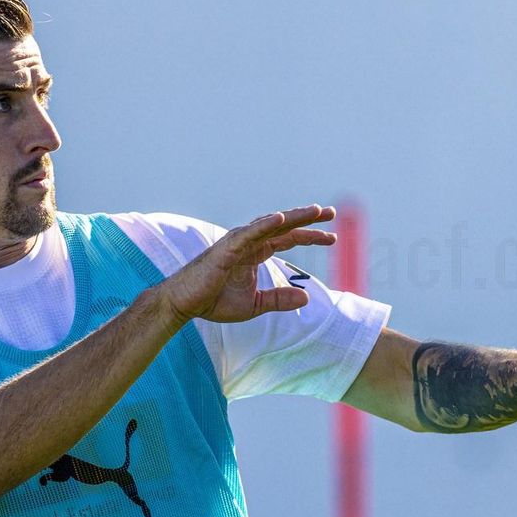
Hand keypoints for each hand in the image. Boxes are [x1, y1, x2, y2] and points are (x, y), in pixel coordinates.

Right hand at [157, 205, 337, 323]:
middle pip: (284, 226)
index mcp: (256, 252)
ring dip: (293, 216)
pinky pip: (248, 234)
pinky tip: (281, 218)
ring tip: (315, 211)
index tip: (331, 238)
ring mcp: (237, 242)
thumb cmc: (214, 301)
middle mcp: (249, 242)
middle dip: (309, 219)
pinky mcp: (226, 248)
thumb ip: (279, 299)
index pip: (288, 239)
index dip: (310, 237)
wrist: (185, 305)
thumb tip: (306, 298)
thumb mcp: (255, 304)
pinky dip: (264, 225)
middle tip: (332, 212)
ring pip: (270, 225)